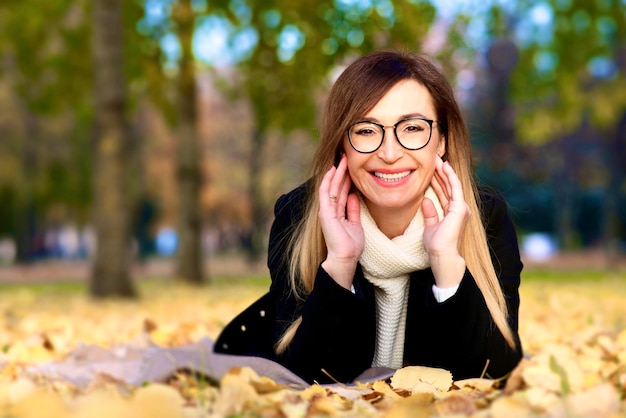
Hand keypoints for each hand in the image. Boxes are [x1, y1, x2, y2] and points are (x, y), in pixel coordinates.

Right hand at [318, 154, 363, 289]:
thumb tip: (355, 196)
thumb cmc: (350, 245)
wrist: (345, 258)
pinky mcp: (324, 212)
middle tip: (346, 156)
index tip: (352, 166)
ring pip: (332, 186)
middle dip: (342, 171)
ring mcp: (326, 210)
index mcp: (338, 213)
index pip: (343, 192)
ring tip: (342, 158)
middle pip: (337, 186)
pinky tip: (332, 170)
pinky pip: (326, 193)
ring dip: (336, 172)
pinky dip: (328, 180)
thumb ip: (353, 209)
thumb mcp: (355, 223)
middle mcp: (330, 210)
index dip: (347, 179)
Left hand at [422, 156, 469, 287]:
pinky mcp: (460, 208)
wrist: (442, 255)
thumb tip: (425, 200)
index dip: (437, 179)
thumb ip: (430, 213)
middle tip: (433, 158)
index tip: (430, 168)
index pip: (444, 191)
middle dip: (440, 172)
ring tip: (437, 158)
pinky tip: (445, 166)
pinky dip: (450, 176)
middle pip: (448, 185)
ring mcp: (461, 207)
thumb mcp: (430, 226)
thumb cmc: (437, 245)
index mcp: (452, 212)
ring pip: (452, 184)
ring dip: (444, 170)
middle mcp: (458, 208)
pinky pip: (455, 188)